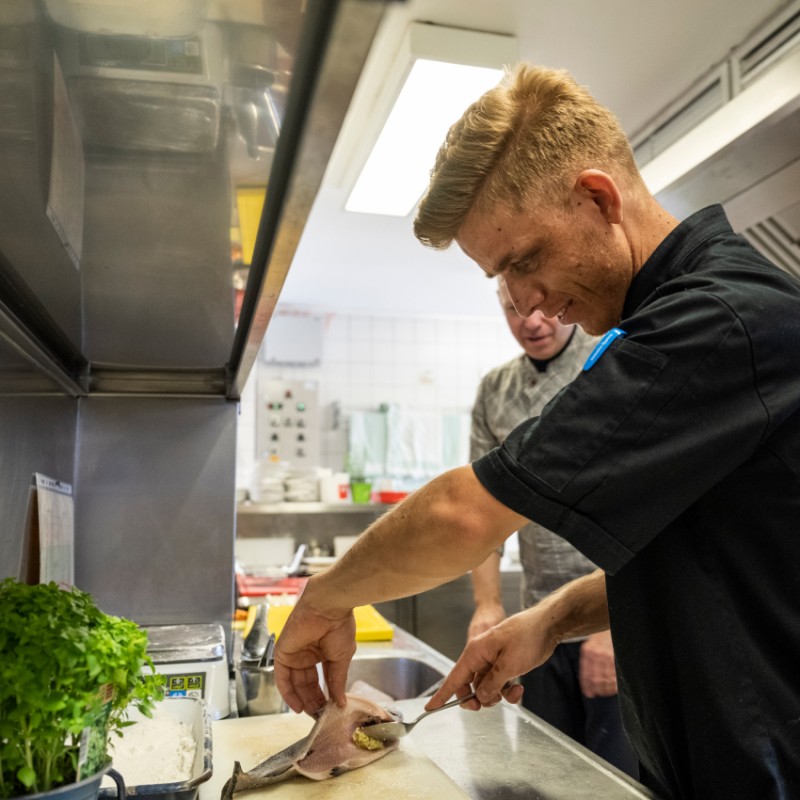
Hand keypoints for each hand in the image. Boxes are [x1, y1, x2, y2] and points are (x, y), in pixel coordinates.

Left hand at [273, 601, 356, 715]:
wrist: (328, 608)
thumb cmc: (338, 627)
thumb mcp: (341, 659)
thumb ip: (337, 681)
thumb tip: (341, 703)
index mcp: (321, 652)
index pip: (319, 679)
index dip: (323, 695)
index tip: (329, 710)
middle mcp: (306, 654)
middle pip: (306, 683)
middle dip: (312, 699)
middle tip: (319, 715)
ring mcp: (294, 653)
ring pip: (294, 683)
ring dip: (301, 699)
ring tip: (311, 713)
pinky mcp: (282, 652)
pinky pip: (282, 677)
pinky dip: (288, 694)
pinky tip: (297, 706)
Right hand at [425, 606, 554, 711]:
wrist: (546, 626)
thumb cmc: (526, 637)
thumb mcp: (508, 665)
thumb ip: (491, 684)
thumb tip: (479, 697)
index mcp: (475, 653)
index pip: (454, 678)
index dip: (442, 695)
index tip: (430, 708)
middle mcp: (481, 657)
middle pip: (470, 686)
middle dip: (478, 698)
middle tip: (486, 705)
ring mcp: (494, 661)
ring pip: (487, 687)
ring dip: (497, 695)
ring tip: (512, 692)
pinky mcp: (506, 664)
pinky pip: (500, 684)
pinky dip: (508, 691)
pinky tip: (519, 688)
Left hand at [578, 630, 617, 697]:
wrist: (617, 625)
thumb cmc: (604, 635)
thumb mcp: (592, 642)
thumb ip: (589, 656)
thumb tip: (587, 675)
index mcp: (587, 650)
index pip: (585, 673)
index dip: (586, 685)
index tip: (588, 693)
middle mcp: (596, 654)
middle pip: (594, 679)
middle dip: (595, 689)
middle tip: (596, 694)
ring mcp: (607, 657)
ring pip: (605, 680)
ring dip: (604, 689)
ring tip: (604, 692)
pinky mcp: (617, 660)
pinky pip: (615, 677)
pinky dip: (614, 686)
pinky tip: (613, 688)